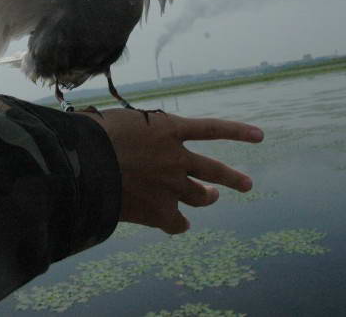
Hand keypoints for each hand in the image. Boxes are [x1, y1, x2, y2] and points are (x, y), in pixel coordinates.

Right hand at [79, 109, 262, 234]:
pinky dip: (178, 224)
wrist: (86, 164)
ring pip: (199, 196)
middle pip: (213, 169)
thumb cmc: (93, 135)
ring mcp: (170, 185)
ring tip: (212, 197)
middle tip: (247, 184)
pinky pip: (176, 221)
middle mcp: (176, 157)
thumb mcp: (118, 120)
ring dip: (207, 198)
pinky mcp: (159, 209)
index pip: (211, 129)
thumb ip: (135, 128)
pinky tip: (180, 226)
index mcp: (167, 128)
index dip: (237, 132)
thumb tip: (131, 132)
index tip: (260, 136)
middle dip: (231, 178)